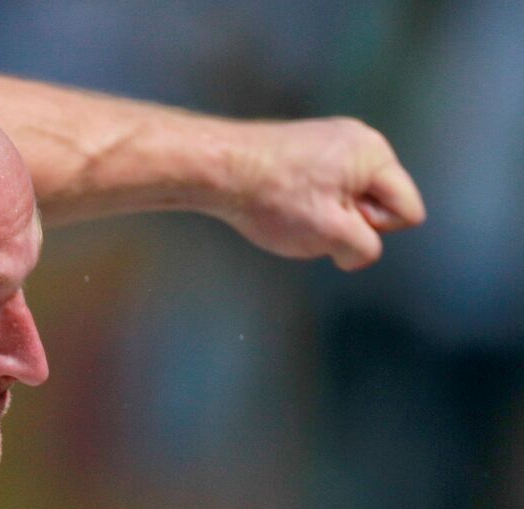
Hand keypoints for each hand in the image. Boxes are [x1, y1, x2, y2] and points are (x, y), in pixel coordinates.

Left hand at [214, 117, 425, 270]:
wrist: (217, 168)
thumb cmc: (272, 197)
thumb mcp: (330, 234)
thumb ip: (363, 249)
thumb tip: (360, 252)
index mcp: (376, 155)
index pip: (407, 212)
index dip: (373, 231)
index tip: (335, 224)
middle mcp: (359, 139)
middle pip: (379, 204)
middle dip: (349, 222)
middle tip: (308, 217)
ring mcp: (330, 140)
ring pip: (348, 199)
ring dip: (324, 215)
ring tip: (288, 209)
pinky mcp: (304, 147)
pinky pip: (324, 188)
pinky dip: (305, 202)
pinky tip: (278, 202)